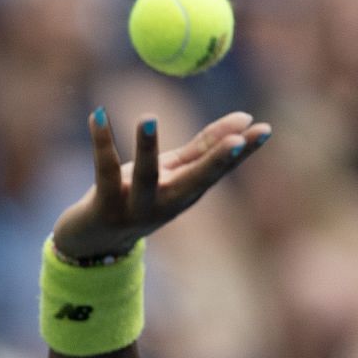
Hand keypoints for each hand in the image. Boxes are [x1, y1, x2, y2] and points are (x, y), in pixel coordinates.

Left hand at [51, 108, 271, 261]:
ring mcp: (134, 208)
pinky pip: (103, 171)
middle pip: (194, 181)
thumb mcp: (172, 173)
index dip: (243, 151)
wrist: (91, 243)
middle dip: (217, 161)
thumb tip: (246, 117)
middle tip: (237, 138)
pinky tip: (98, 114)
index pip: (219, 169)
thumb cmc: (136, 198)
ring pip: (144, 177)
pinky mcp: (103, 207)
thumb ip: (204, 147)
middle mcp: (165, 203)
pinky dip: (101, 141)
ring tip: (149, 117)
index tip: (265, 130)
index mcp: (186, 192)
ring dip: (147, 147)